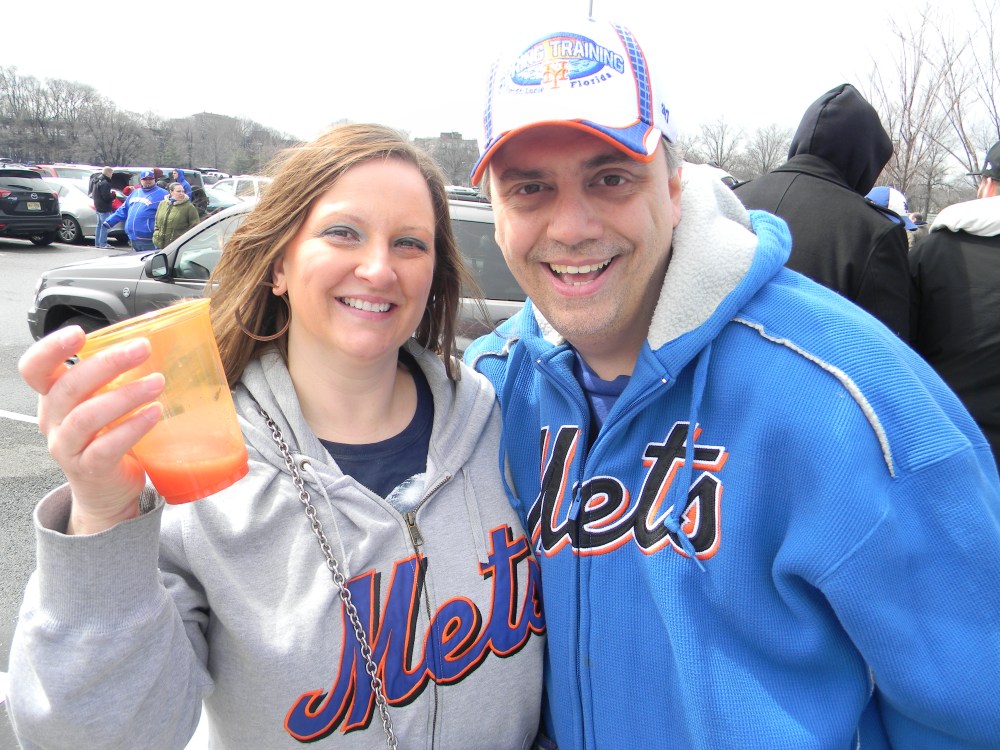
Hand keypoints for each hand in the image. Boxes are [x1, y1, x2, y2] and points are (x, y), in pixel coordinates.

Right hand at [18, 326, 165, 534]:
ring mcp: (67, 447)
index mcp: (53, 397)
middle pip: (69, 387)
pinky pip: (107, 447)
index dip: (50, 349)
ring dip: (125, 395)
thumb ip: (112, 377)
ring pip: (87, 417)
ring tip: (157, 382)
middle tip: (142, 348)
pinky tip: (154, 413)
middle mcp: (54, 420)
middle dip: (107, 363)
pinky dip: (132, 427)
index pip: (35, 369)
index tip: (79, 333)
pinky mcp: (89, 469)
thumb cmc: (106, 437)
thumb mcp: (101, 402)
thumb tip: (146, 342)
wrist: (106, 490)